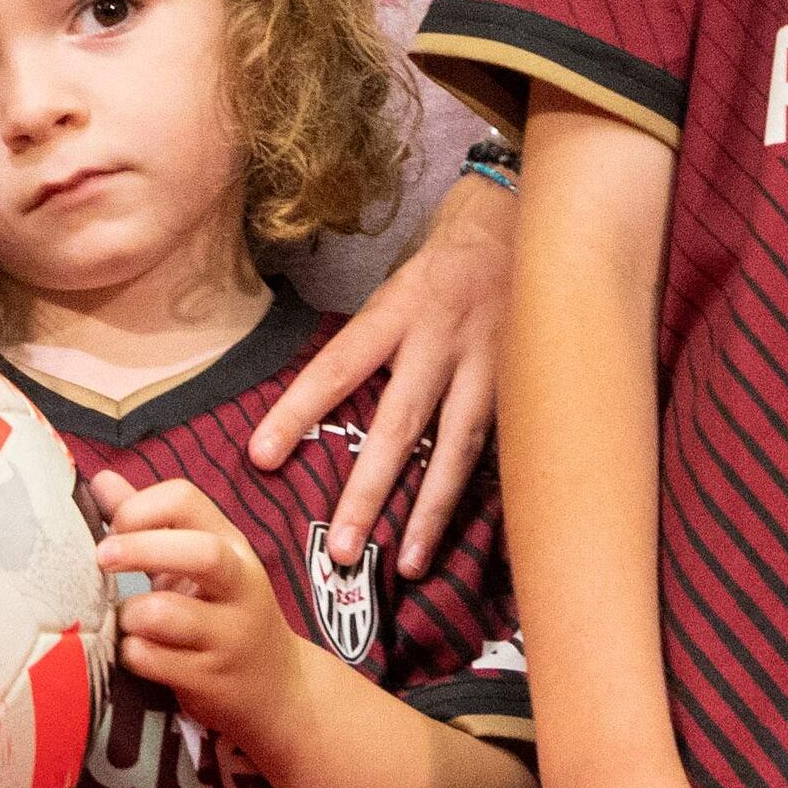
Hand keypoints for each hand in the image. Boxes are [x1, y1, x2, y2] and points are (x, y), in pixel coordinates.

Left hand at [90, 469, 322, 756]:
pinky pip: (153, 661)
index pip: (186, 499)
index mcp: (232, 546)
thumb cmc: (224, 616)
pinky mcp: (211, 679)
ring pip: (165, 614)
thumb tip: (100, 480)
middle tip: (100, 559)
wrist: (278, 689)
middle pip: (197, 552)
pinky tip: (135, 653)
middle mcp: (239, 585)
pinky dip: (131, 654)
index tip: (113, 529)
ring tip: (125, 621)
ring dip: (128, 615)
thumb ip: (152, 523)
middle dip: (139, 549)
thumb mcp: (198, 564)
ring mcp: (229, 635)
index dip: (140, 507)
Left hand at [247, 179, 510, 573]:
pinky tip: (472, 537)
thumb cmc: (445, 266)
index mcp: (398, 313)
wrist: (527, 225)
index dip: (298, 412)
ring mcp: (489, 367)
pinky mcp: (524, 386)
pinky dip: (484, 496)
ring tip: (407, 562)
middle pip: (399, 425)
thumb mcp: (397, 290)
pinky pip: (500, 451)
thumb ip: (372, 346)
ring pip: (455, 449)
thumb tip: (325, 412)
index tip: (260, 457)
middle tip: (340, 548)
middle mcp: (441, 342)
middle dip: (368, 491)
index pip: (337, 367)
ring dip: (430, 510)